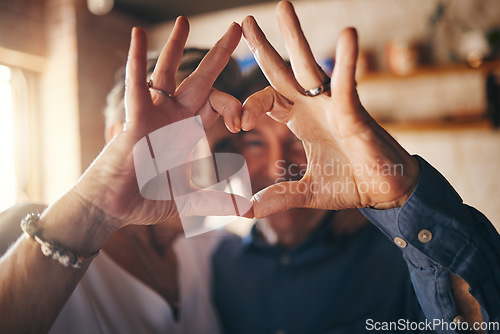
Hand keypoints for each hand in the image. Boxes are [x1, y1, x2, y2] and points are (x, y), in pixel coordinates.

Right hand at [75, 18, 248, 228]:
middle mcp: (174, 117)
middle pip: (201, 79)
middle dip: (219, 54)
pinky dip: (135, 60)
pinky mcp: (136, 119)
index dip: (235, 106)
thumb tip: (249, 212)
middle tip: (237, 28)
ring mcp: (154, 115)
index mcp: (189, 130)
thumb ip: (219, 201)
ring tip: (184, 19)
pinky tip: (136, 34)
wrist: (114, 208)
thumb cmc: (146, 199)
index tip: (242, 124)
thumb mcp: (191, 199)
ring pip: (168, 72)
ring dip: (176, 46)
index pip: (219, 103)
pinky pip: (136, 85)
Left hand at [240, 1, 420, 217]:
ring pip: (310, 66)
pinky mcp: (354, 113)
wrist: (386, 193)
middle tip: (245, 21)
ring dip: (296, 37)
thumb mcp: (306, 192)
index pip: (266, 100)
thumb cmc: (350, 185)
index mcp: (299, 120)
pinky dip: (348, 62)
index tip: (236, 121)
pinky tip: (348, 34)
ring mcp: (333, 106)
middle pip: (282, 71)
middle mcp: (313, 106)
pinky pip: (348, 84)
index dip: (248, 105)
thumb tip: (246, 211)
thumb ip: (278, 196)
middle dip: (264, 47)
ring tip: (283, 6)